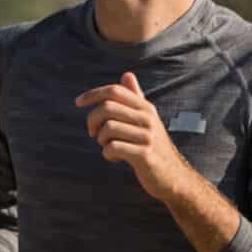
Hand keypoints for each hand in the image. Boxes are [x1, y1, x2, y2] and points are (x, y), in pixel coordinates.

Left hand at [75, 71, 193, 201]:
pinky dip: (107, 154)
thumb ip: (135, 98)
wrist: (173, 177)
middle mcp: (148, 119)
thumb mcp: (146, 120)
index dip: (93, 94)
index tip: (78, 102)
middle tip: (93, 133)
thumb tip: (127, 74)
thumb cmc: (153, 146)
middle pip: (107, 107)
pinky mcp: (145, 155)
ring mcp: (148, 137)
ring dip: (101, 139)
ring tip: (108, 146)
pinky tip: (115, 157)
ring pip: (108, 128)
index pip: (115, 91)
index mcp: (146, 108)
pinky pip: (113, 148)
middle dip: (92, 120)